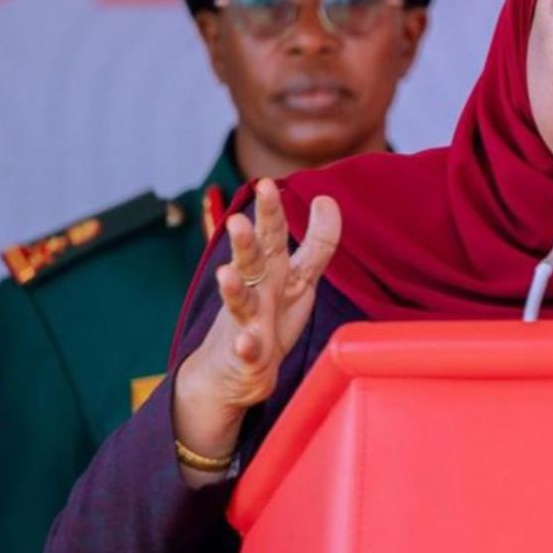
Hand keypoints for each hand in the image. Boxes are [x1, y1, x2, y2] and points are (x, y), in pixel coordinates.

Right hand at [173, 179, 340, 472]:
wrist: (233, 368)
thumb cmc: (271, 315)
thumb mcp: (300, 277)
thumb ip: (317, 242)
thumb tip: (325, 198)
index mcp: (271, 269)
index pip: (271, 235)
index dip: (270, 212)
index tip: (267, 183)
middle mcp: (255, 290)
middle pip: (250, 262)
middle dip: (244, 242)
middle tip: (237, 221)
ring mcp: (246, 323)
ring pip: (239, 302)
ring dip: (233, 289)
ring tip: (226, 274)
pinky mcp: (246, 357)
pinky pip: (245, 352)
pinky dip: (244, 347)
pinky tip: (245, 343)